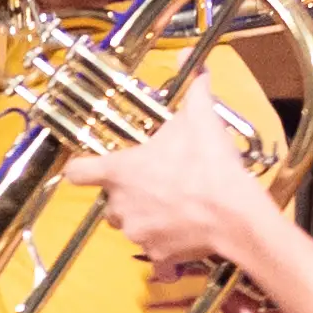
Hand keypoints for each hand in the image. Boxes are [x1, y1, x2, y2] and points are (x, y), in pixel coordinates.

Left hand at [58, 75, 276, 272]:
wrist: (235, 213)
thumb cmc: (209, 164)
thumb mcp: (201, 118)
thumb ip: (193, 89)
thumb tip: (193, 58)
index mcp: (120, 172)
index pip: (78, 172)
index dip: (83, 167)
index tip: (92, 165)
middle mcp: (120, 205)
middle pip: (109, 201)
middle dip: (127, 194)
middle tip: (155, 182)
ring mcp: (136, 232)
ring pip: (130, 225)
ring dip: (145, 217)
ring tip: (174, 204)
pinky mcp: (157, 254)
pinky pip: (154, 251)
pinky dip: (165, 245)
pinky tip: (183, 232)